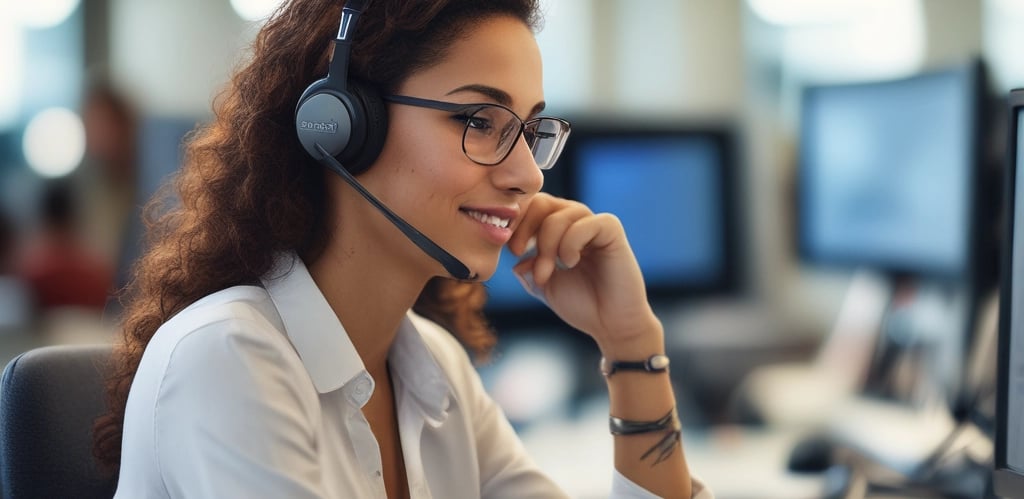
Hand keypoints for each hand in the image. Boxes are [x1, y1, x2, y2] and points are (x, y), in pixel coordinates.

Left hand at [507, 193, 662, 350]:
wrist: (611, 324)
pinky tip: (570, 262)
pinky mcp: (611, 230)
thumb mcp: (542, 285)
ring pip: (560, 215)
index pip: (531, 206)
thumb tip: (516, 258)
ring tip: (547, 273)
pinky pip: (585, 223)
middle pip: (542, 202)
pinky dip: (570, 243)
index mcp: (558, 228)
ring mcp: (594, 223)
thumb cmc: (581, 304)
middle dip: (526, 228)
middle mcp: (576, 220)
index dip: (516, 223)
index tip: (511, 250)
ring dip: (546, 244)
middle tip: (520, 254)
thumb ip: (527, 268)